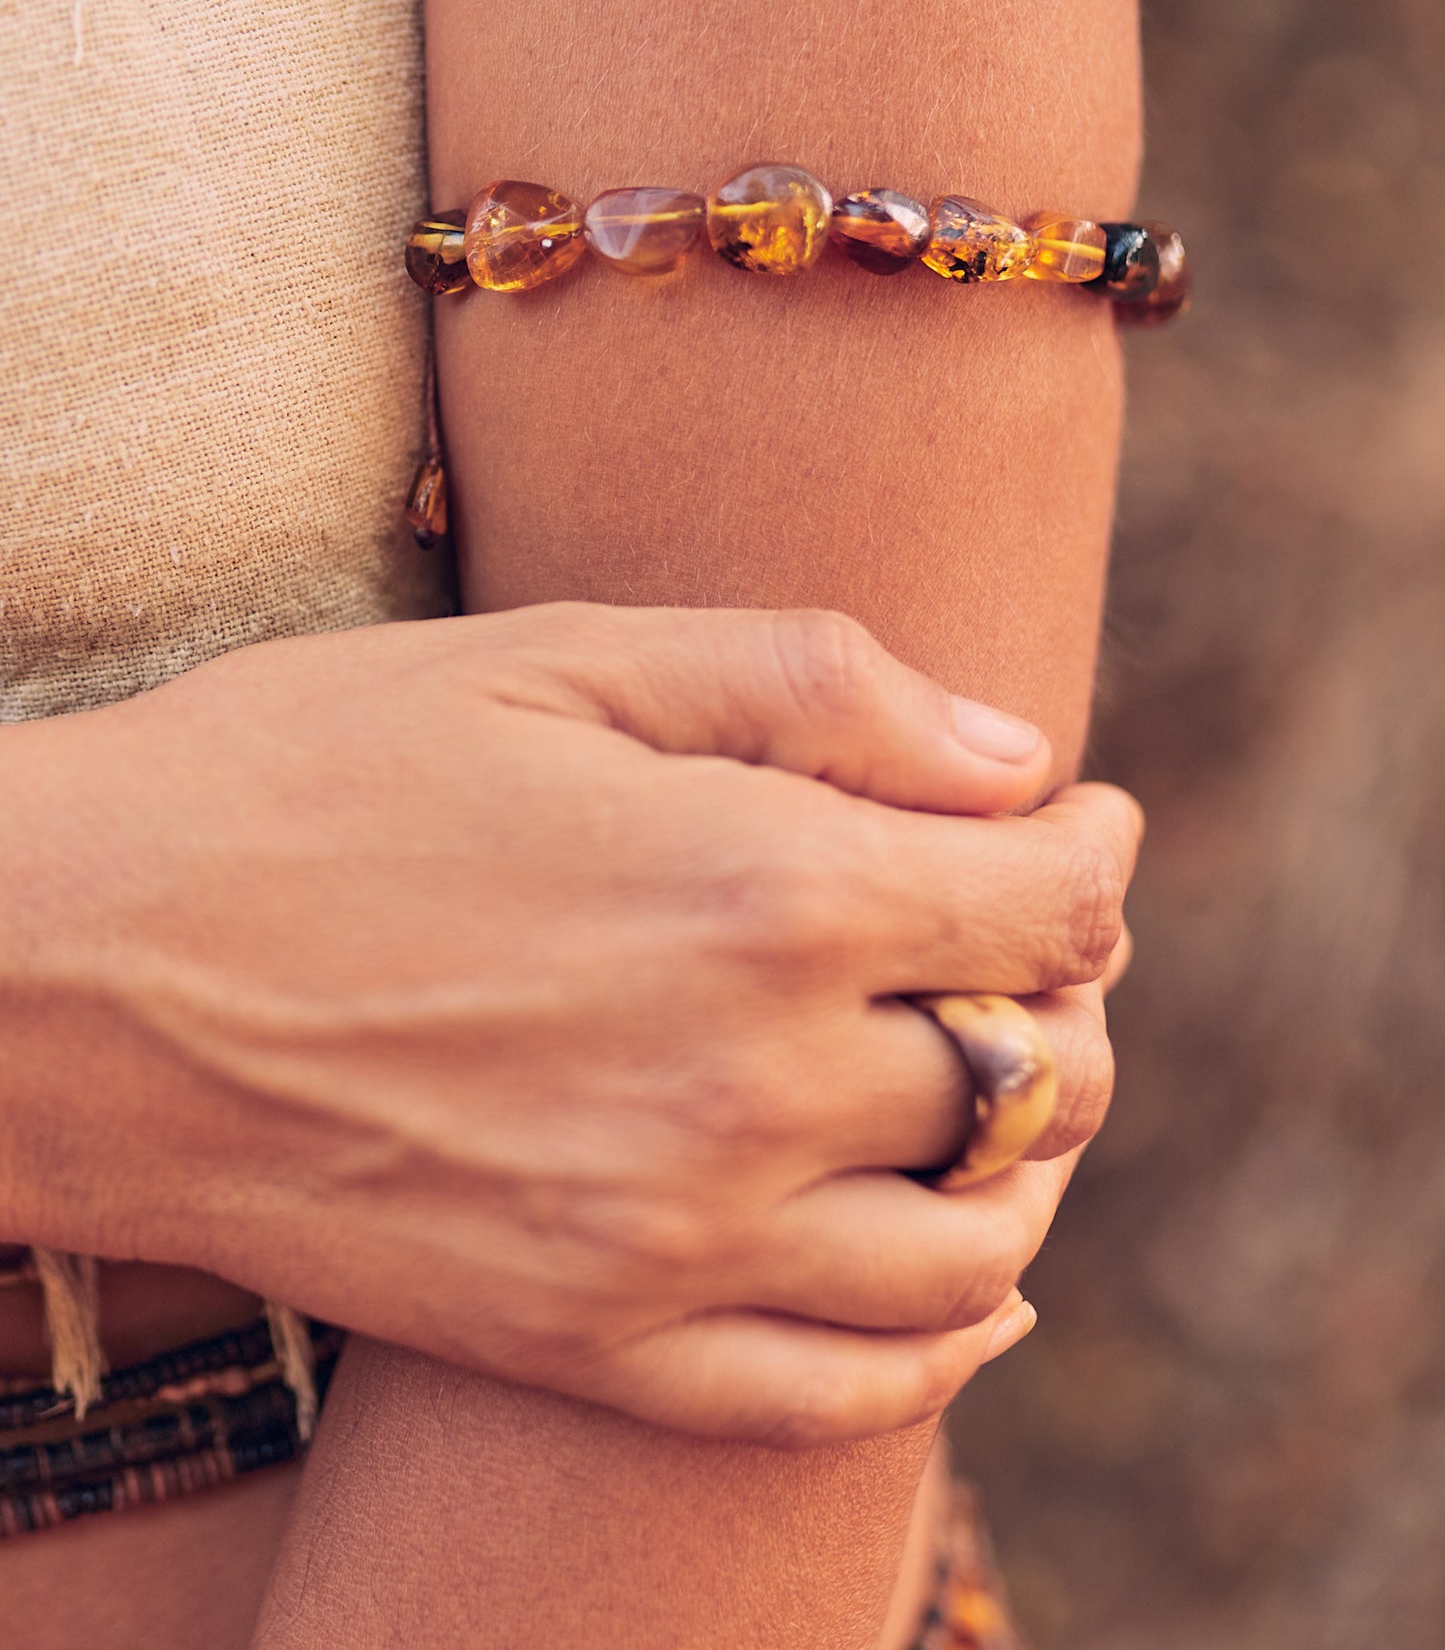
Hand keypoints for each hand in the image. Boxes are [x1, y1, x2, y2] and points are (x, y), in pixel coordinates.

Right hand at [0, 605, 1137, 1444]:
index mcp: (759, 889)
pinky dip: (935, 1351)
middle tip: (1043, 939)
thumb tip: (1016, 755)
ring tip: (1008, 1092)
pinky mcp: (587, 1338)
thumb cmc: (305, 772)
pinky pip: (829, 1391)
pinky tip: (966, 1294)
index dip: (1092, 849)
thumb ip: (812, 687)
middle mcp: (748, 1086)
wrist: (78, 973)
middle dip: (1074, 994)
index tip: (1084, 815)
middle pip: (1031, 1073)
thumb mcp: (558, 655)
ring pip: (968, 1247)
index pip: (1044, 905)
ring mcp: (670, 1237)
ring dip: (1030, 1166)